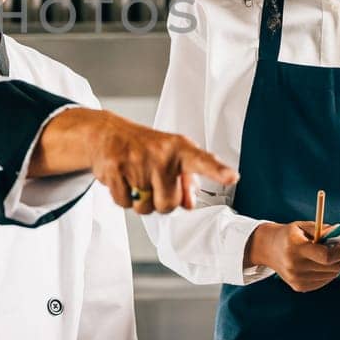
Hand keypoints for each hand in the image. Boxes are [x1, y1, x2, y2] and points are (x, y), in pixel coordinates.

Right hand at [30, 108, 238, 214]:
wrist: (108, 132)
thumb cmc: (146, 148)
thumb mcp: (171, 157)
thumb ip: (186, 182)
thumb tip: (189, 205)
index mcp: (180, 148)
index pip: (202, 161)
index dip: (217, 171)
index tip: (232, 177)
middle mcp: (160, 153)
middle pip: (168, 204)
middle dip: (160, 202)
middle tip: (152, 183)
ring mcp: (136, 160)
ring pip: (144, 207)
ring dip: (140, 201)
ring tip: (136, 179)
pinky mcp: (113, 167)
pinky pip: (123, 202)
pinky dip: (122, 197)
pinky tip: (121, 178)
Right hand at [246, 221, 339, 291]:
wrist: (268, 249)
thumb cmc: (288, 236)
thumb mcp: (302, 226)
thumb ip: (322, 229)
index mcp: (295, 247)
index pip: (326, 256)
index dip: (339, 252)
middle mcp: (294, 265)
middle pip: (331, 268)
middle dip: (339, 259)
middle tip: (334, 250)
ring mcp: (296, 278)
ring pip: (330, 276)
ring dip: (332, 266)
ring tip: (322, 257)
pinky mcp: (298, 287)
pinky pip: (323, 282)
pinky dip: (325, 274)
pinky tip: (317, 265)